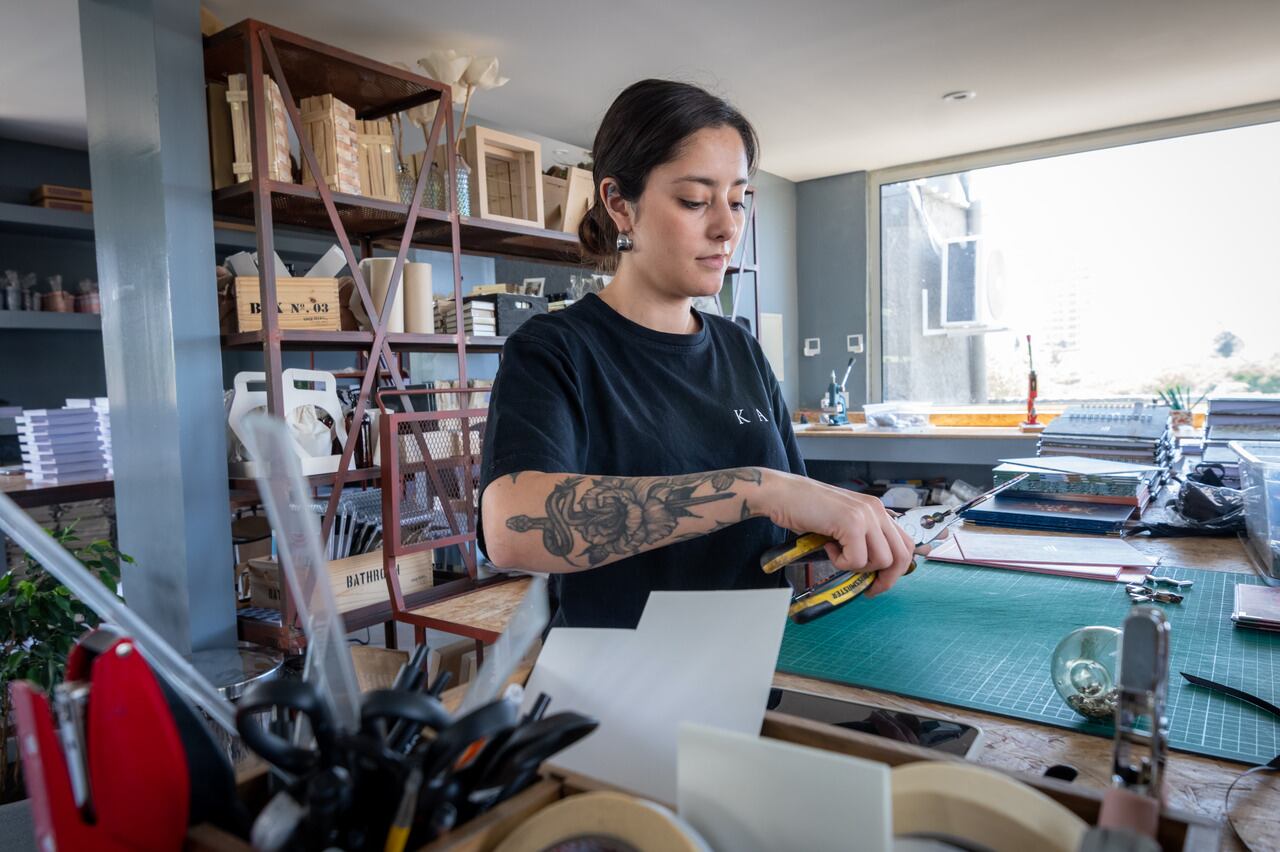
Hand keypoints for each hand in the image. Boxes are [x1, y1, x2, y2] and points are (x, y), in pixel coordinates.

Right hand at [761, 471, 915, 596]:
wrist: (782, 494)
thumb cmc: (806, 509)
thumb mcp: (843, 522)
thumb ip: (862, 537)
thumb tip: (874, 569)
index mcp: (877, 509)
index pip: (906, 544)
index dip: (897, 568)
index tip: (879, 581)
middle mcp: (876, 510)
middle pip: (902, 555)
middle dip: (886, 578)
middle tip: (867, 588)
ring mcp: (866, 515)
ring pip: (882, 560)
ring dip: (858, 567)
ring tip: (837, 555)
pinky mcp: (851, 523)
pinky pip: (857, 560)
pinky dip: (841, 563)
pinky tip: (827, 547)